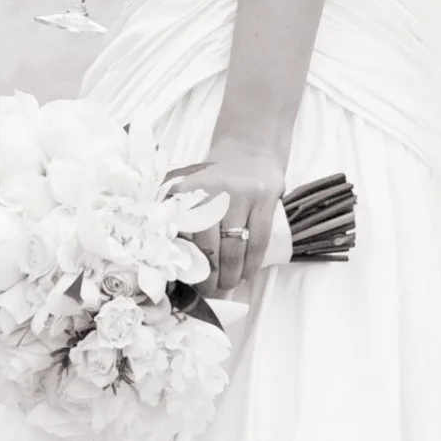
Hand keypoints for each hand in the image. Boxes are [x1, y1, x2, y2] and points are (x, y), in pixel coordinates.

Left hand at [166, 139, 284, 296]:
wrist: (247, 150)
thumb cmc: (214, 180)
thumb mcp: (191, 192)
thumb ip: (182, 219)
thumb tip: (176, 267)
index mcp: (185, 192)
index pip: (185, 240)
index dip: (189, 267)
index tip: (191, 285)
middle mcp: (211, 191)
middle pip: (211, 247)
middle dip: (212, 276)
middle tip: (213, 291)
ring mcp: (240, 194)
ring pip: (236, 247)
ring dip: (233, 274)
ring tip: (230, 285)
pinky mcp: (264, 197)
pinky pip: (259, 240)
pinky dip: (252, 263)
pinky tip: (247, 274)